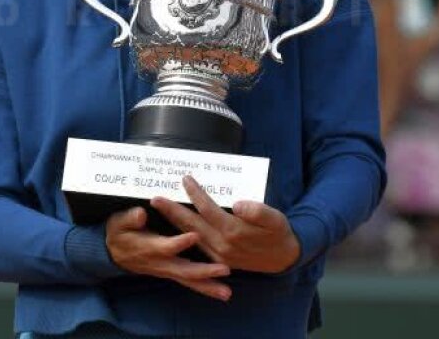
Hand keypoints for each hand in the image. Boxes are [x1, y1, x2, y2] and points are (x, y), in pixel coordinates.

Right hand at [105, 206, 232, 301]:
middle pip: (183, 270)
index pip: (166, 246)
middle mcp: (160, 263)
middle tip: (224, 269)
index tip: (195, 235)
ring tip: (227, 292)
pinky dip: (206, 288)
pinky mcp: (172, 273)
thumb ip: (130, 219)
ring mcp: (167, 270)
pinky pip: (190, 282)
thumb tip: (140, 214)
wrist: (113, 254)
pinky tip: (223, 292)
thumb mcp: (119, 222)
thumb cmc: (119, 233)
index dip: (179, 242)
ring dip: (208, 286)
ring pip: (189, 280)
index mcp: (149, 248)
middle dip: (204, 271)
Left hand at [150, 176, 300, 274]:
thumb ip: (257, 211)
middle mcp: (222, 245)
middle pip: (191, 225)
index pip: (208, 210)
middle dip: (172, 210)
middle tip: (155, 197)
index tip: (185, 179)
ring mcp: (218, 255)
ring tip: (159, 209)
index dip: (196, 194)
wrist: (282, 258)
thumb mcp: (275, 219)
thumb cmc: (277, 233)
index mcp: (234, 232)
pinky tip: (173, 225)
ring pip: (190, 236)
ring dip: (173, 222)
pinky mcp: (217, 260)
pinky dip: (182, 234)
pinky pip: (195, 246)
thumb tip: (237, 204)